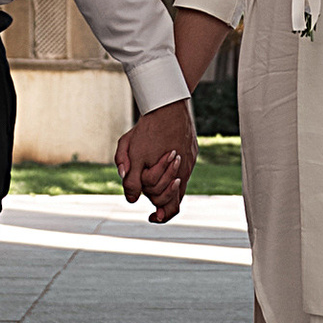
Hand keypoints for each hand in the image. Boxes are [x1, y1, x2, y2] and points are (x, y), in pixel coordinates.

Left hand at [116, 96, 197, 223]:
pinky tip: (163, 160)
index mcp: (172, 176)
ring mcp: (191, 160)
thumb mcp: (132, 154)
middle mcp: (185, 171)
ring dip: (167, 183)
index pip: (171, 207)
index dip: (162, 216)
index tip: (152, 218)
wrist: (167, 104)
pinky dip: (174, 169)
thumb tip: (131, 199)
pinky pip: (184, 166)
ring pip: (180, 180)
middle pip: (176, 196)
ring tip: (154, 178)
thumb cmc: (147, 129)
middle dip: (161, 198)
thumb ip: (130, 179)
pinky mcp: (192, 149)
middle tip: (151, 199)